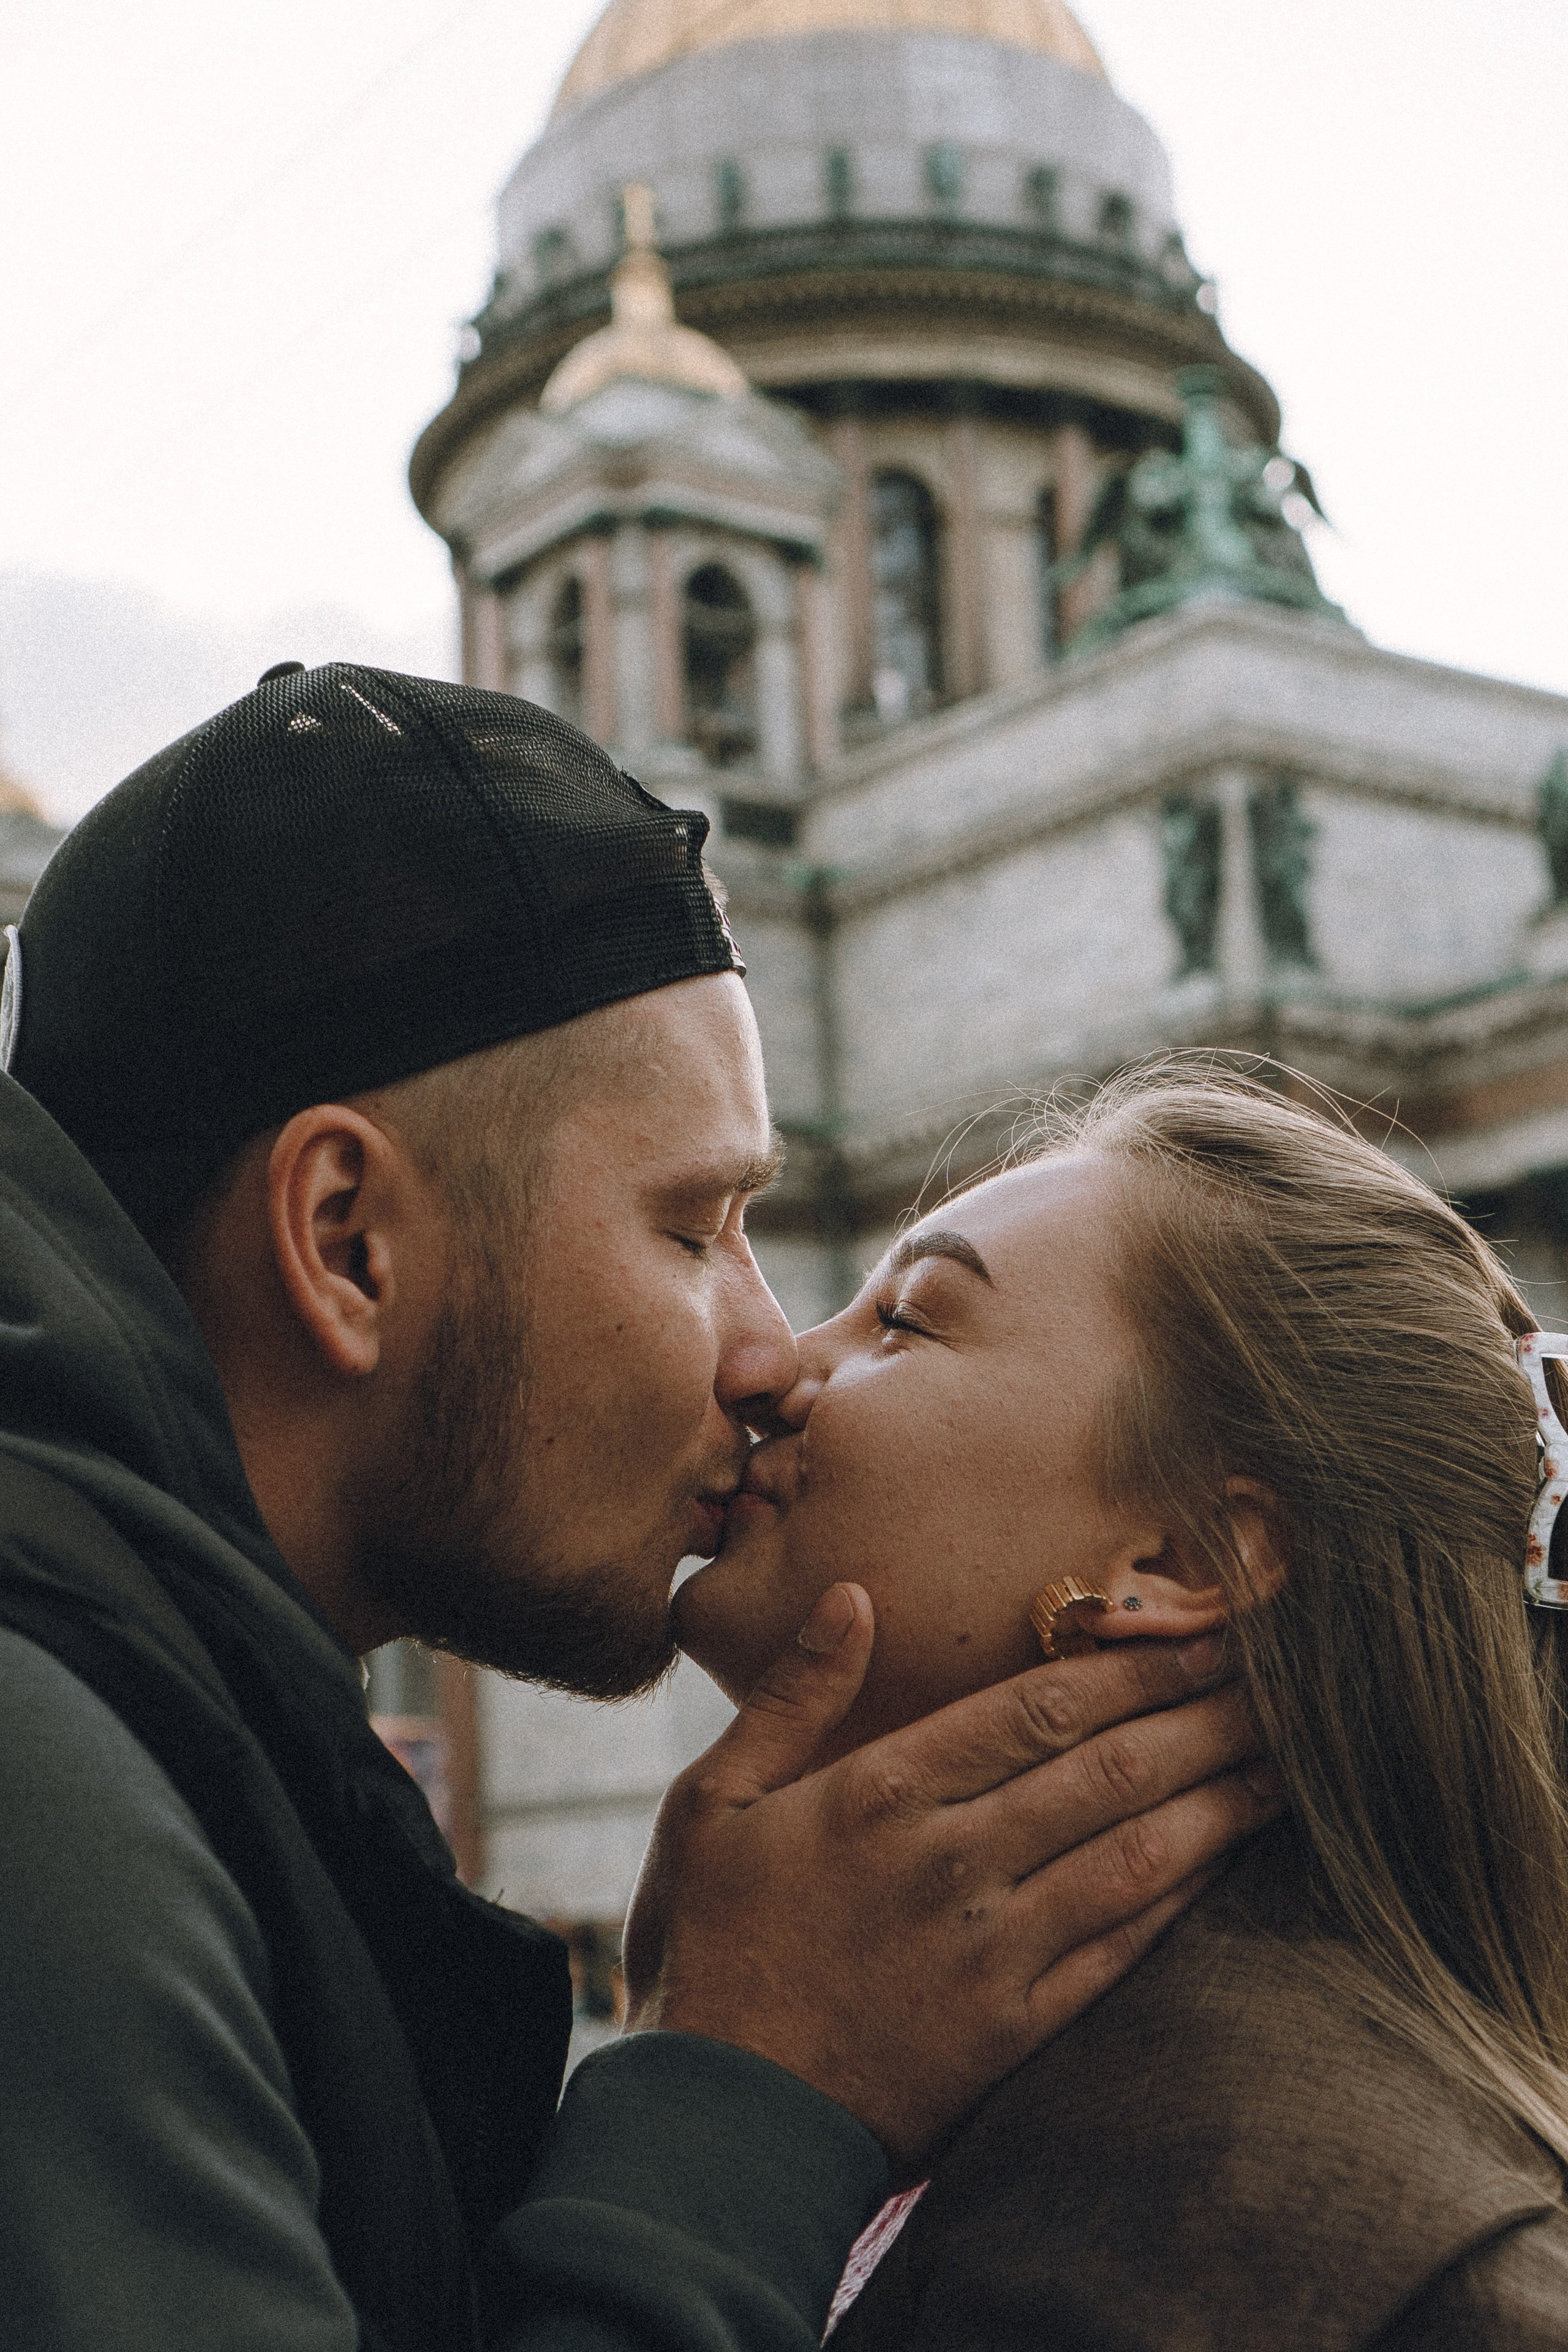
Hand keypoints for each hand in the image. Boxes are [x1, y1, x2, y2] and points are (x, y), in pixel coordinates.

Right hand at [622, 1583, 1278, 2171]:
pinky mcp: (1014, 2030)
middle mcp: (950, 1861)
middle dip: (1204, 1715)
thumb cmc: (712, 1948)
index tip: (1200, 1628)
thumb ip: (789, 1696)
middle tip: (1282, 1677)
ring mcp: (990, 1950)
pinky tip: (1226, 1858)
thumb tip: (852, 1597)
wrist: (720, 2125)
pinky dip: (1183, 1896)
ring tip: (1287, 1759)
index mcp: (881, 1792)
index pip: (1038, 1707)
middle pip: (1108, 1768)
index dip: (1133, 1663)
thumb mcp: (713, 1804)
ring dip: (1219, 1800)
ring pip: (1134, 1853)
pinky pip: (1121, 1949)